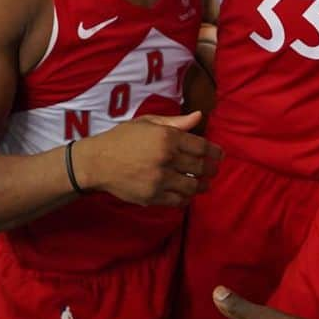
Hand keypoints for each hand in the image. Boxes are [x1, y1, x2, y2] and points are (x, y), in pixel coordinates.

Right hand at [71, 111, 221, 205]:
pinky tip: (188, 195)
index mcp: (167, 137)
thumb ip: (176, 122)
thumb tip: (200, 116)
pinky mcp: (151, 197)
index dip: (214, 152)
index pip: (201, 147)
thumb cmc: (123, 137)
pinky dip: (186, 199)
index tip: (220, 155)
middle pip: (199, 167)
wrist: (98, 162)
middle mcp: (166, 158)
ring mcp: (159, 180)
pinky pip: (176, 201)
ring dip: (202, 186)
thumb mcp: (148, 122)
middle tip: (214, 170)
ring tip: (205, 184)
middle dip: (211, 169)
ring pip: (191, 187)